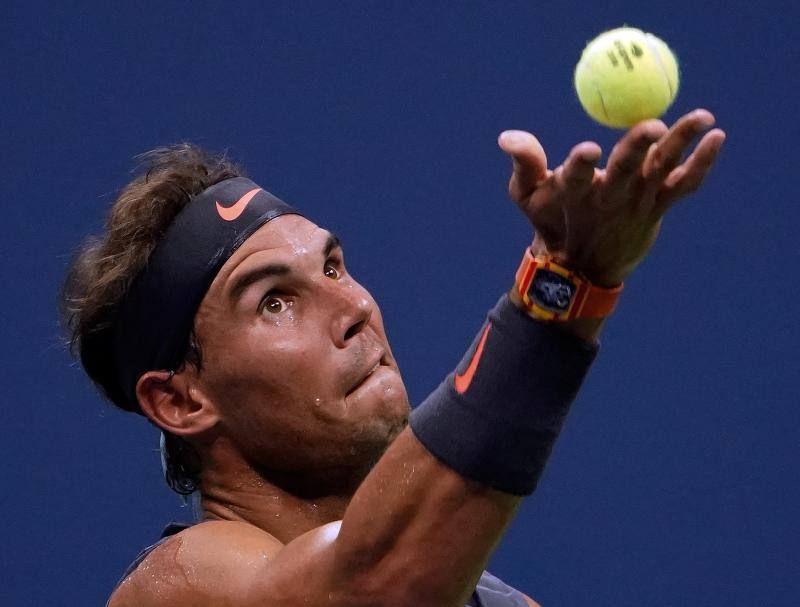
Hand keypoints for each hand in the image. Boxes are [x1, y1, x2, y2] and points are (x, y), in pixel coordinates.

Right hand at [498, 109, 725, 286]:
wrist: (579, 268)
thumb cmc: (550, 220)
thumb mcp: (526, 196)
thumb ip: (523, 164)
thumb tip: (507, 137)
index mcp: (573, 193)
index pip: (574, 177)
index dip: (580, 166)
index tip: (587, 151)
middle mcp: (608, 198)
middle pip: (624, 170)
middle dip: (636, 148)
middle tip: (652, 126)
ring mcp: (637, 203)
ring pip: (661, 171)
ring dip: (681, 144)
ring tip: (702, 117)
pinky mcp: (658, 207)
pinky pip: (684, 185)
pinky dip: (703, 163)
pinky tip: (717, 138)